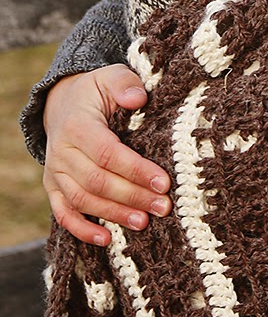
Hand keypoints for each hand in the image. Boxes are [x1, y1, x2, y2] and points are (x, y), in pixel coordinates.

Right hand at [42, 66, 171, 244]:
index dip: (136, 170)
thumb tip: (138, 99)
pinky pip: (63, 214)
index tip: (164, 182)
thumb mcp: (111, 76)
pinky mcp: (53, 188)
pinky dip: (81, 230)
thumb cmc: (96, 91)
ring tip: (144, 222)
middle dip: (132, 196)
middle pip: (97, 181)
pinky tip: (106, 240)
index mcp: (77, 125)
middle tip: (163, 206)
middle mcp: (61, 152)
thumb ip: (125, 83)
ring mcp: (55, 172)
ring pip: (83, 200)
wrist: (63, 103)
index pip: (108, 153)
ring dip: (114, 215)